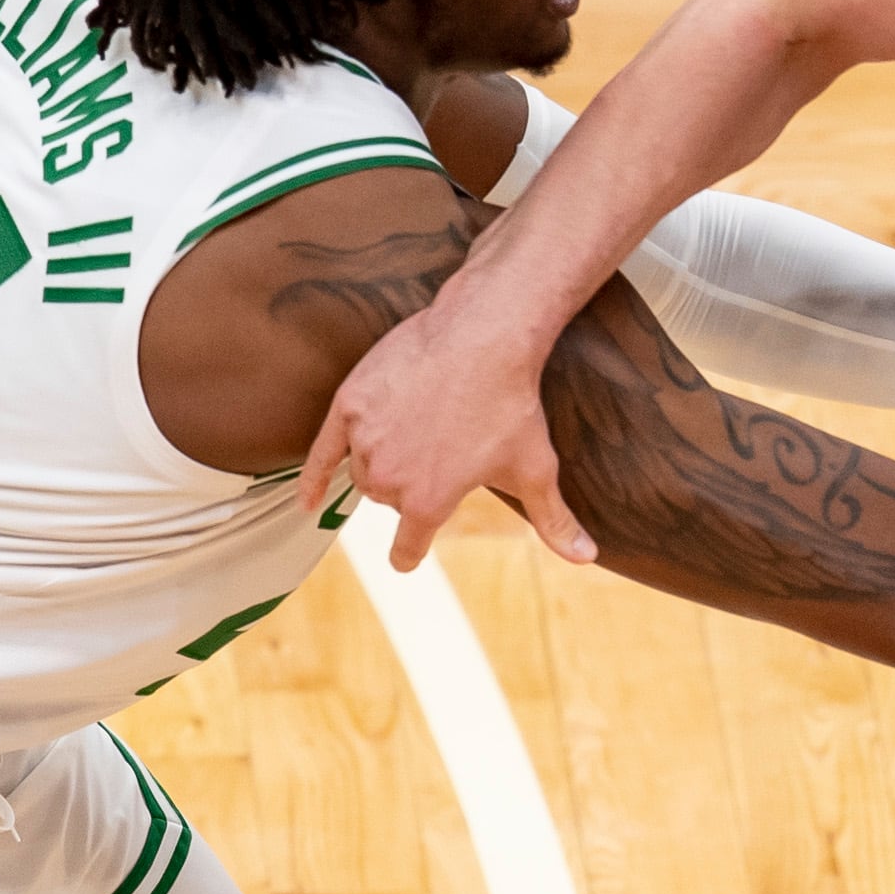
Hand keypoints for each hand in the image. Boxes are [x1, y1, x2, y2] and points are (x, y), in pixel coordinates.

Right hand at [305, 295, 589, 572]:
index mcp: (429, 502)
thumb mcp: (536, 468)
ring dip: (377, 466)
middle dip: (405, 485)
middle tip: (434, 453)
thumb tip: (587, 558)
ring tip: (410, 437)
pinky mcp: (349, 405)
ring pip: (361, 472)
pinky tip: (308, 500)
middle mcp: (390, 479)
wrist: (482, 335)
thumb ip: (554, 521)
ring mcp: (365, 441)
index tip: (407, 556)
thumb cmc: (511, 404)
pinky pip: (321, 451)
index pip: (408, 546)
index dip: (410, 553)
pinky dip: (314, 477)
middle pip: (386, 499)